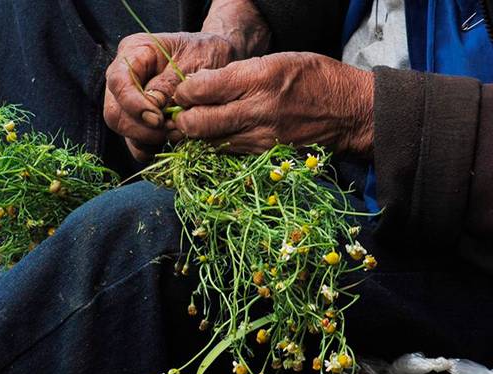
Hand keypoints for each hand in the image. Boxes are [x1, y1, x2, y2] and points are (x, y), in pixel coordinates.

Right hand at [103, 32, 237, 160]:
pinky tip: (173, 138)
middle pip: (114, 112)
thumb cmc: (207, 52)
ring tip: (178, 132)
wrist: (219, 60)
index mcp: (134, 51)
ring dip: (149, 139)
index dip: (133, 105)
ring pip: (123, 131)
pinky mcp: (138, 121)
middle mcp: (124, 76)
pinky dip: (152, 148)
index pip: (118, 81)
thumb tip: (153, 107)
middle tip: (171, 129)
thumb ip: (171, 83)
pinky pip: (136, 144)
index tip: (158, 119)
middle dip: (142, 128)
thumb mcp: (195, 60)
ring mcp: (129, 101)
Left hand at [170, 52, 374, 156]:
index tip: (183, 91)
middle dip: (182, 119)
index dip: (184, 91)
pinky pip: (227, 152)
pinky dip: (215, 145)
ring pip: (208, 143)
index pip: (202, 89)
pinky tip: (215, 136)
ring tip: (194, 125)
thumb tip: (200, 85)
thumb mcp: (276, 61)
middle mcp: (256, 111)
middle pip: (198, 123)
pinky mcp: (263, 155)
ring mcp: (259, 137)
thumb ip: (237, 73)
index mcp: (259, 79)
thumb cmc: (313, 79)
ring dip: (196, 136)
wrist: (350, 112)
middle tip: (181, 113)